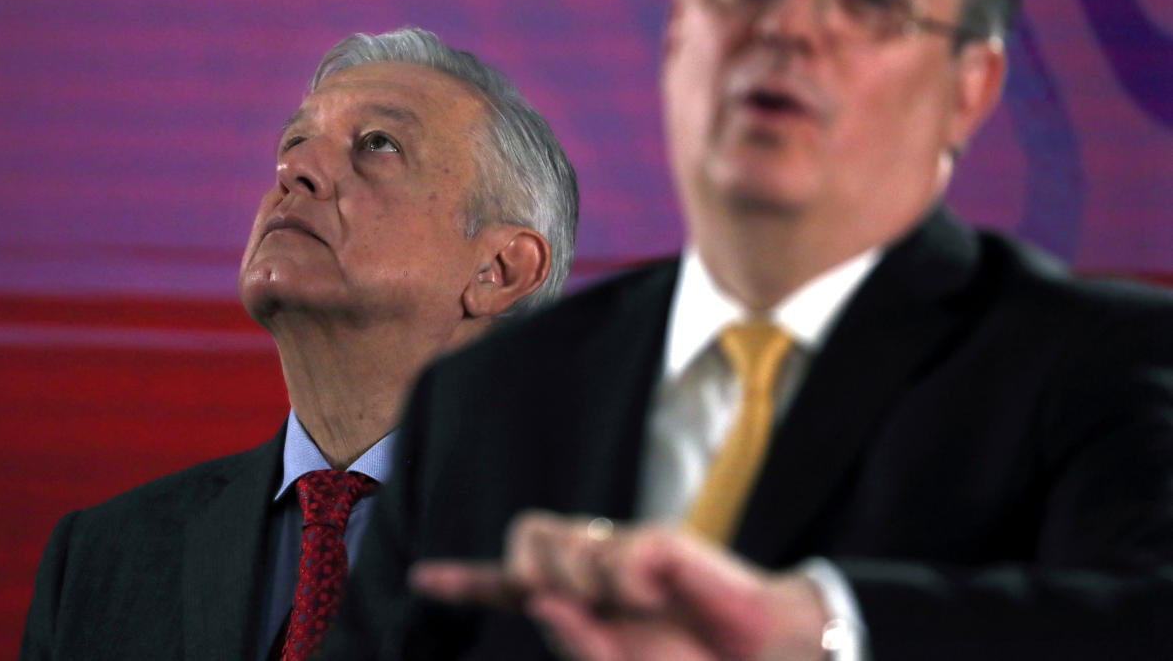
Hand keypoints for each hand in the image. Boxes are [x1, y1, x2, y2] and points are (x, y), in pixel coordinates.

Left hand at [410, 511, 828, 660]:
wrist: (762, 656)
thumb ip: (580, 642)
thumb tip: (541, 601)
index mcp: (581, 603)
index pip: (512, 585)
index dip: (466, 581)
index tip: (424, 579)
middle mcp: (595, 568)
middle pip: (525, 537)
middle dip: (528, 569)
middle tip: (580, 603)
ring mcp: (625, 549)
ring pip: (563, 543)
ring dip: (590, 585)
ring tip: (641, 605)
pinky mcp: (658, 539)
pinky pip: (618, 553)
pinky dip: (635, 585)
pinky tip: (665, 594)